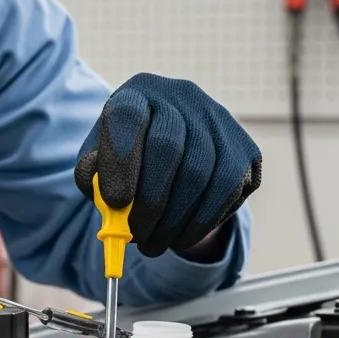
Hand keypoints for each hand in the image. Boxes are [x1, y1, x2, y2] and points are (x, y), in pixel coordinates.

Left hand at [75, 73, 261, 257]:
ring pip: (201, 174)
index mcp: (137, 93)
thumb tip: (111, 202)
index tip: (115, 203)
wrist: (172, 157)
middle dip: (150, 202)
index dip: (121, 160)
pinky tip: (182, 235)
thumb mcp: (99, 165)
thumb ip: (93, 178)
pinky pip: (229, 190)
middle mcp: (181, 96)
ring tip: (153, 244)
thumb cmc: (126, 161)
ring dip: (175, 221)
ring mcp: (219, 120)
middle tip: (135, 237)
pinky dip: (203, 221)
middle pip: (168, 146)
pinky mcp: (245, 149)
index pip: (128, 116)